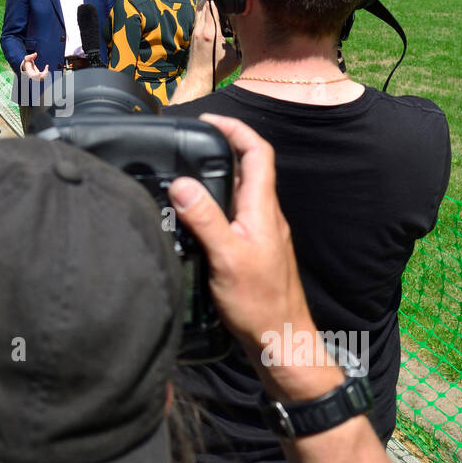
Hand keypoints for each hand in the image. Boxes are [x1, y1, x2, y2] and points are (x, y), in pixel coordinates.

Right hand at [20, 53, 47, 80]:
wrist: (26, 66)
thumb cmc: (26, 61)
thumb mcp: (27, 58)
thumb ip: (31, 56)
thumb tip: (36, 54)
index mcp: (29, 72)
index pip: (33, 76)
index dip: (36, 75)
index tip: (39, 73)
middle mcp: (33, 76)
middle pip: (39, 78)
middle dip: (44, 73)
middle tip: (46, 66)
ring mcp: (36, 76)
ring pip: (42, 78)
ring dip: (46, 73)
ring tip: (47, 66)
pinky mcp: (39, 75)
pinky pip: (44, 76)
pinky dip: (46, 72)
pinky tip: (47, 66)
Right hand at [167, 114, 310, 360]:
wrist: (281, 342)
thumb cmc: (260, 304)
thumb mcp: (226, 258)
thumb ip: (205, 219)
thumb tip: (180, 182)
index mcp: (263, 209)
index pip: (258, 152)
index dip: (236, 129)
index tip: (208, 120)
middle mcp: (265, 215)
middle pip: (249, 167)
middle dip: (221, 147)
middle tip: (189, 142)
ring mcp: (260, 233)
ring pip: (240, 192)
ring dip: (217, 175)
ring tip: (185, 171)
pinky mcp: (252, 251)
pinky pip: (234, 214)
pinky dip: (215, 203)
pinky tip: (194, 216)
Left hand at [188, 0, 240, 82]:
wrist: (198, 77)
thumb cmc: (217, 69)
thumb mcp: (234, 54)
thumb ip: (240, 40)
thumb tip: (249, 30)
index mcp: (212, 32)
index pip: (213, 8)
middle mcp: (202, 29)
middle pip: (204, 6)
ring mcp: (196, 32)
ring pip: (198, 10)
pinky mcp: (194, 35)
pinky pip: (197, 17)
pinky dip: (200, 8)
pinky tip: (202, 4)